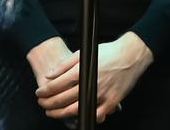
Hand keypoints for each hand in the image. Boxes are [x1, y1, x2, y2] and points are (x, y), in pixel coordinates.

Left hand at [35, 31, 153, 122]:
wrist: (131, 55)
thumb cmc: (108, 52)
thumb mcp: (83, 53)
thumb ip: (65, 65)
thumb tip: (50, 75)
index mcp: (82, 70)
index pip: (58, 84)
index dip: (46, 90)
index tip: (39, 92)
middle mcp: (90, 83)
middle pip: (63, 99)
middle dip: (49, 103)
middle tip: (42, 104)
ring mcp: (101, 94)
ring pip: (76, 109)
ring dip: (61, 113)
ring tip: (52, 113)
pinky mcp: (111, 101)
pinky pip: (96, 114)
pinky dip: (85, 116)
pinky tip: (76, 117)